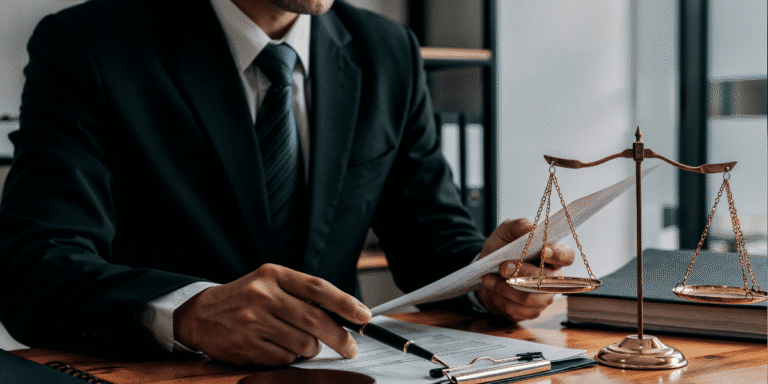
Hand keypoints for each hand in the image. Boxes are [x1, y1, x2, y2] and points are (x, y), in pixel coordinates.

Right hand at [173, 263, 371, 364]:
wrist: (200, 314)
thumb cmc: (245, 297)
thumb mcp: (270, 282)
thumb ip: (302, 294)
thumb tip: (344, 314)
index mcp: (274, 274)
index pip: (318, 288)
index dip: (345, 303)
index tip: (364, 316)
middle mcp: (263, 295)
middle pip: (314, 320)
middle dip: (340, 337)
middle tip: (350, 347)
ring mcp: (253, 321)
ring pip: (303, 343)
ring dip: (312, 349)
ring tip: (304, 344)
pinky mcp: (246, 345)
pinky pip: (284, 358)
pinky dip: (290, 357)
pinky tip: (280, 347)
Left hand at [475, 218, 573, 321]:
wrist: (485, 271)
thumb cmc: (501, 249)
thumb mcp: (504, 233)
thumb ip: (516, 226)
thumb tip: (528, 226)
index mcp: (552, 256)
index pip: (567, 256)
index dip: (558, 255)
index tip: (542, 251)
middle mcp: (553, 279)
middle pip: (545, 279)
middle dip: (522, 272)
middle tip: (502, 267)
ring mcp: (543, 298)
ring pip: (529, 298)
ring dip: (505, 288)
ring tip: (488, 279)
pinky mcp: (531, 312)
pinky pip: (518, 310)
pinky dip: (501, 299)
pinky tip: (491, 290)